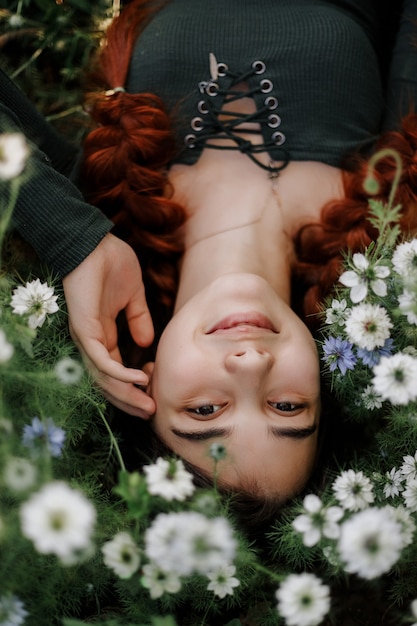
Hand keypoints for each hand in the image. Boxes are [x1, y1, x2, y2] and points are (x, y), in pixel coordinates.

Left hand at [62, 233, 155, 417]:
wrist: (94, 242)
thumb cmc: (111, 263)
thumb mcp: (133, 296)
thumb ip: (138, 318)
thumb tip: (148, 343)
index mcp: (103, 334)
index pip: (116, 369)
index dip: (134, 384)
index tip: (155, 392)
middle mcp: (93, 341)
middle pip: (108, 381)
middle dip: (130, 399)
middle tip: (151, 413)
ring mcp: (87, 337)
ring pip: (103, 378)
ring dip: (126, 394)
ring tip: (147, 407)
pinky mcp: (84, 330)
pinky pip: (101, 360)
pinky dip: (119, 374)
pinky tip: (138, 380)